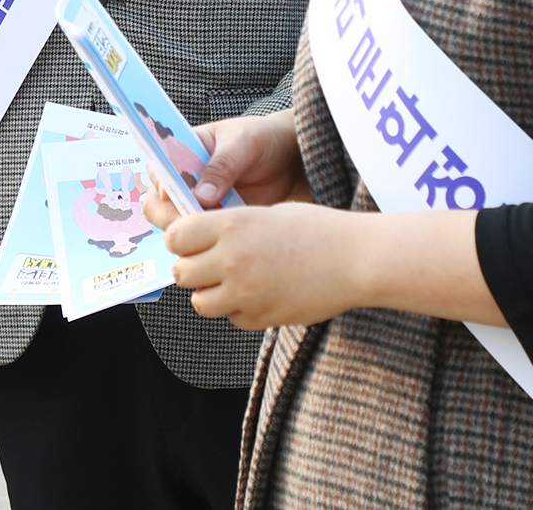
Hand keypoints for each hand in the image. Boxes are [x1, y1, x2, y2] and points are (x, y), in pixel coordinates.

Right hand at [141, 111, 307, 232]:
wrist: (292, 160)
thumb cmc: (263, 139)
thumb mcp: (243, 143)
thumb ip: (222, 166)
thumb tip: (201, 196)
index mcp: (183, 151)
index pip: (157, 168)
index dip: (160, 182)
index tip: (171, 193)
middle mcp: (184, 180)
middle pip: (157, 204)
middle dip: (170, 214)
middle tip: (193, 218)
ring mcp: (199, 204)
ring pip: (175, 226)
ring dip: (189, 232)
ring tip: (217, 226)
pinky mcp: (215, 223)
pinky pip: (201, 238)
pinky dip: (208, 242)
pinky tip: (227, 237)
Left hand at [162, 205, 498, 331]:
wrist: (356, 260)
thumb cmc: (316, 229)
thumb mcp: (266, 213)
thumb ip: (229, 228)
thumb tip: (197, 241)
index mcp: (231, 225)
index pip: (176, 237)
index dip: (180, 239)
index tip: (191, 240)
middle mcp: (231, 259)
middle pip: (181, 273)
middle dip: (192, 269)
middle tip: (210, 264)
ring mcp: (245, 292)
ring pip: (200, 303)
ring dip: (211, 293)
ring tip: (233, 282)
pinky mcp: (261, 318)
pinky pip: (232, 318)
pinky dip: (239, 310)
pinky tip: (261, 295)